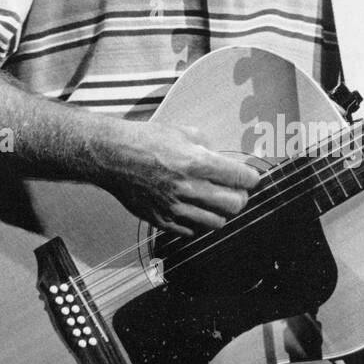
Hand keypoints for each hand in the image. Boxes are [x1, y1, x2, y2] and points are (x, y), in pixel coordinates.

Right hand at [95, 121, 259, 235]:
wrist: (113, 156)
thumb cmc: (146, 140)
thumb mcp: (183, 132)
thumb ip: (208, 147)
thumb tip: (223, 161)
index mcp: (196, 163)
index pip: (241, 178)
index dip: (251, 178)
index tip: (250, 178)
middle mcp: (188, 187)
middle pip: (234, 205)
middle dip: (239, 197)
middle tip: (234, 191)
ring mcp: (175, 207)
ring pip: (216, 222)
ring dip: (220, 212)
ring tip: (214, 202)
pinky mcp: (162, 220)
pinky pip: (192, 231)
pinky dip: (198, 222)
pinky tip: (194, 209)